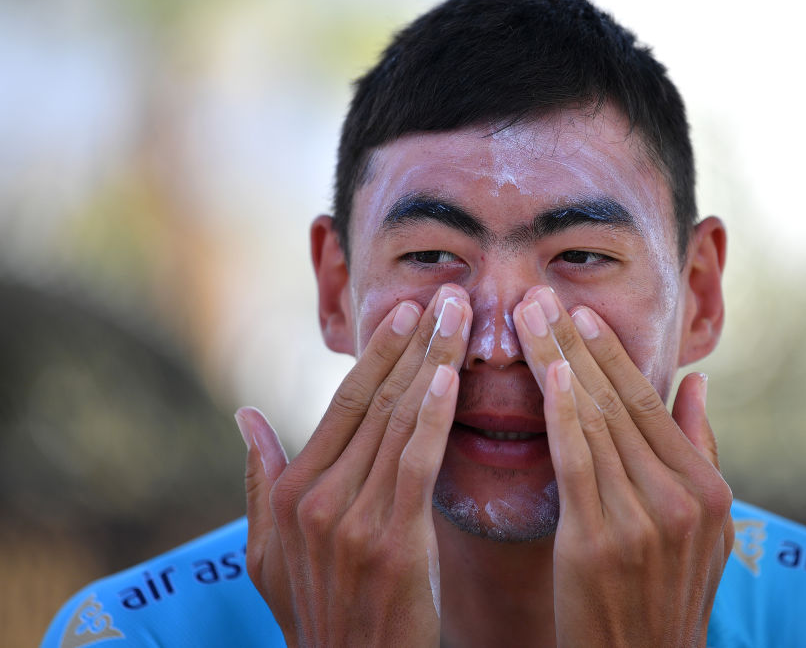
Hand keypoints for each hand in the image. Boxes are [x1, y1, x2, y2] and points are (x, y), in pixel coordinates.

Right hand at [235, 285, 471, 646]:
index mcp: (295, 491)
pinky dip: (434, 416)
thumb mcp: (268, 552)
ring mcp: (352, 518)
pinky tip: (452, 378)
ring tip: (460, 316)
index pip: (343, 403)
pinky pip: (416, 463)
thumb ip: (260, 479)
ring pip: (399, 421)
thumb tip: (244, 416)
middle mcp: (318, 496)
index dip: (377, 353)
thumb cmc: (319, 613)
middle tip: (446, 293)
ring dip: (433, 362)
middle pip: (375, 400)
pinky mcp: (392, 541)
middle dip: (414, 342)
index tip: (405, 310)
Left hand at [512, 286, 733, 646]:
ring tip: (527, 316)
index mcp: (706, 487)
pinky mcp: (599, 542)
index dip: (610, 352)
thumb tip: (698, 382)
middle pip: (617, 400)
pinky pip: (578, 461)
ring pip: (593, 419)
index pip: (648, 401)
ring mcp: (642, 519)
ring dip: (556, 360)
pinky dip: (564, 411)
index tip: (578, 312)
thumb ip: (701, 450)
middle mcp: (680, 496)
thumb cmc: (665, 597)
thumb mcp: (707, 528)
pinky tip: (548, 370)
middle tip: (539, 295)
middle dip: (574, 342)